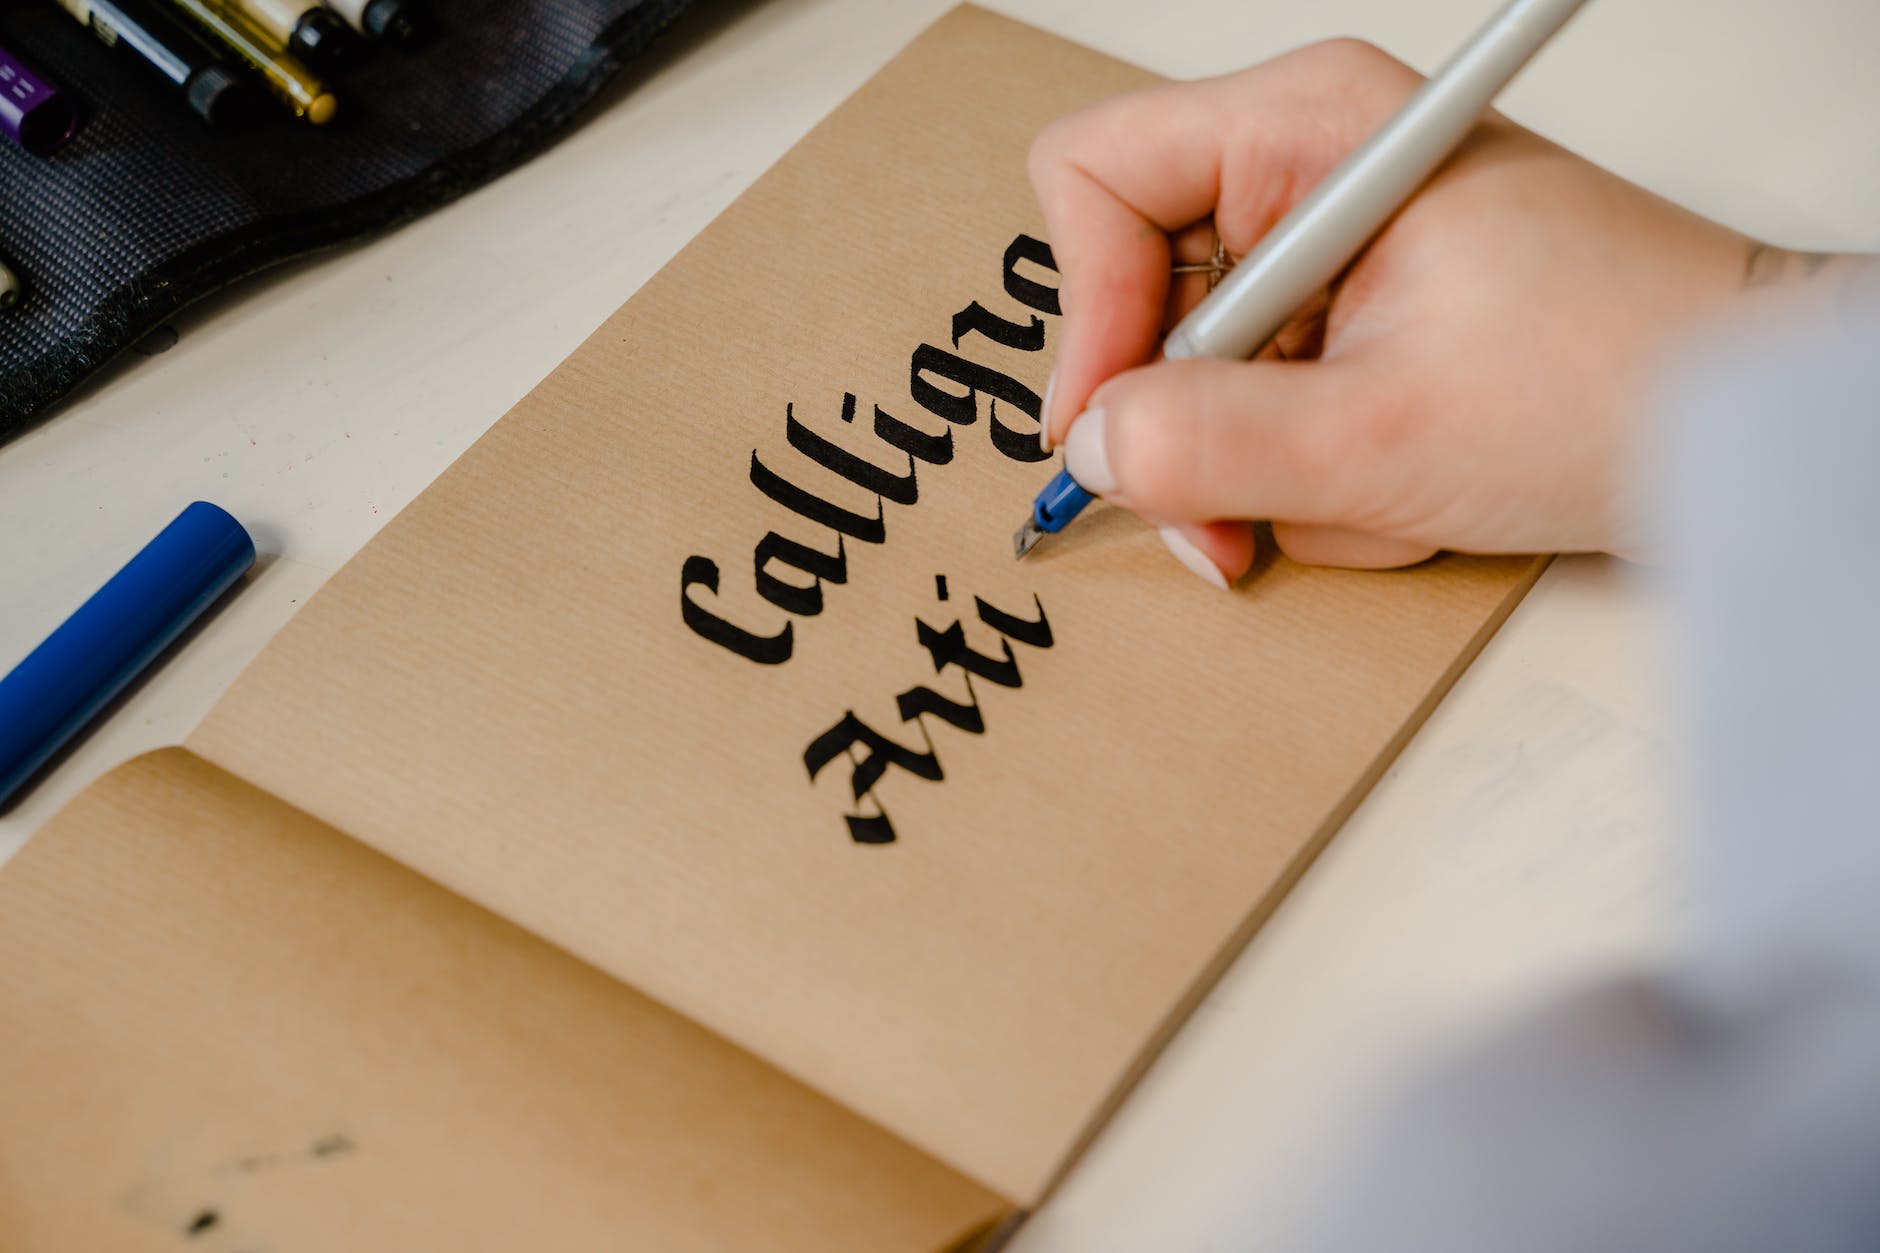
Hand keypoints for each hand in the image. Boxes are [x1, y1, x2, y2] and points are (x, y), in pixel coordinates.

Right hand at [1029, 38, 1754, 582]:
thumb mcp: (1378, 439)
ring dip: (1256, 457)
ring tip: (1357, 491)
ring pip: (1198, 360)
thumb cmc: (1610, 384)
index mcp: (1310, 125)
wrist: (1730, 424)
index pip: (1096, 175)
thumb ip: (1204, 444)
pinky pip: (1262, 390)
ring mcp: (1330, 236)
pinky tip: (1384, 480)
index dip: (1086, 308)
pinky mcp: (1354, 302)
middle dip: (1177, 417)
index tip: (1113, 422)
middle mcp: (1309, 161)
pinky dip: (1302, 462)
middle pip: (1138, 283)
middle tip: (1218, 513)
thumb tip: (1090, 447)